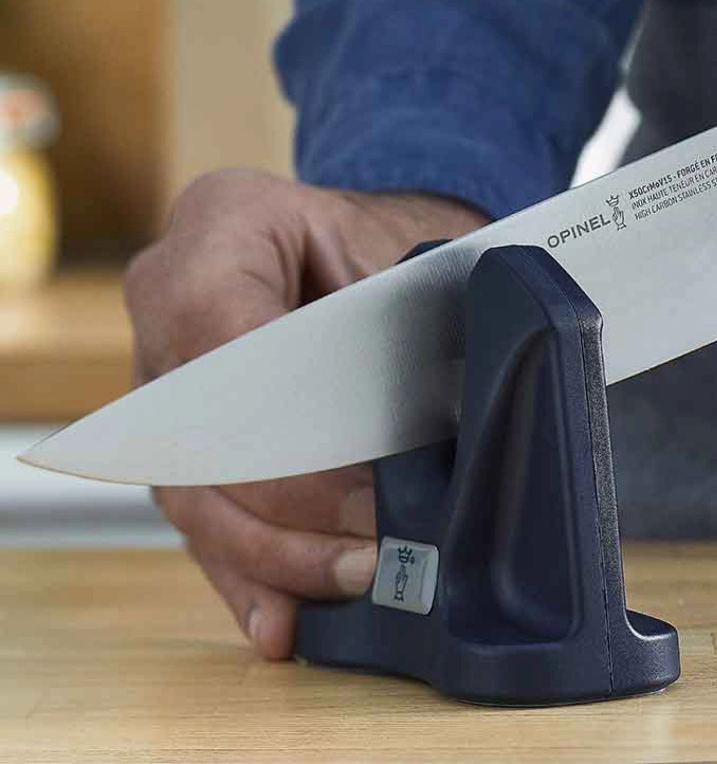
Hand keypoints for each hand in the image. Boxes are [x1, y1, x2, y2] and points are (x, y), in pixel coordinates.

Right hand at [125, 169, 486, 657]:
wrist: (350, 239)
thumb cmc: (382, 241)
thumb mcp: (401, 253)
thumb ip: (398, 331)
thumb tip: (427, 446)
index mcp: (221, 224)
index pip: (231, 347)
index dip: (295, 437)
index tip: (369, 494)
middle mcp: (168, 298)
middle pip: (201, 431)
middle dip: (288, 511)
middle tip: (372, 555)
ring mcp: (161, 369)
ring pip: (190, 486)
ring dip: (271, 554)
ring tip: (347, 587)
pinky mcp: (176, 431)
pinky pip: (197, 507)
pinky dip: (243, 568)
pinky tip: (278, 619)